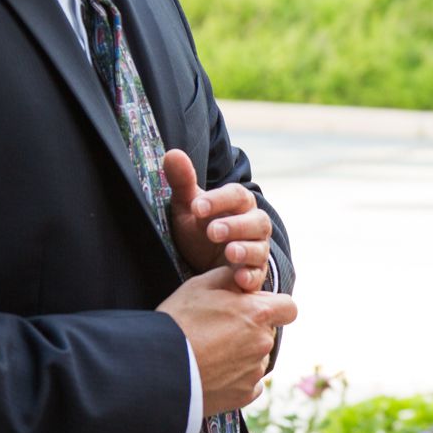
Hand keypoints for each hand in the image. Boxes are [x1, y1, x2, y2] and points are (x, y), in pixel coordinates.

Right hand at [158, 266, 297, 414]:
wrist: (158, 368)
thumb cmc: (178, 322)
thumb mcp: (200, 286)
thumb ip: (230, 278)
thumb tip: (243, 279)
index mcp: (258, 314)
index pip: (289, 308)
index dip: (274, 306)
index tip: (253, 308)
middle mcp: (263, 343)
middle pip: (267, 332)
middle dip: (250, 329)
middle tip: (217, 330)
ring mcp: (255, 371)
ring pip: (257, 357)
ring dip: (242, 354)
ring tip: (209, 353)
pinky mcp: (244, 395)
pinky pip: (249, 382)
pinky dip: (236, 378)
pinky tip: (212, 372)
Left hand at [162, 149, 273, 291]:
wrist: (206, 260)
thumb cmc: (200, 228)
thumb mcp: (188, 206)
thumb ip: (182, 181)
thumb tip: (172, 153)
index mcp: (239, 204)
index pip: (236, 195)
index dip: (218, 200)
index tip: (197, 207)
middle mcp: (254, 225)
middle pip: (256, 221)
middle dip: (236, 226)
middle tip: (213, 231)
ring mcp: (256, 250)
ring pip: (260, 248)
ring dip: (246, 250)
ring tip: (229, 252)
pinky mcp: (254, 274)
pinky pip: (259, 276)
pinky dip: (251, 277)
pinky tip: (239, 279)